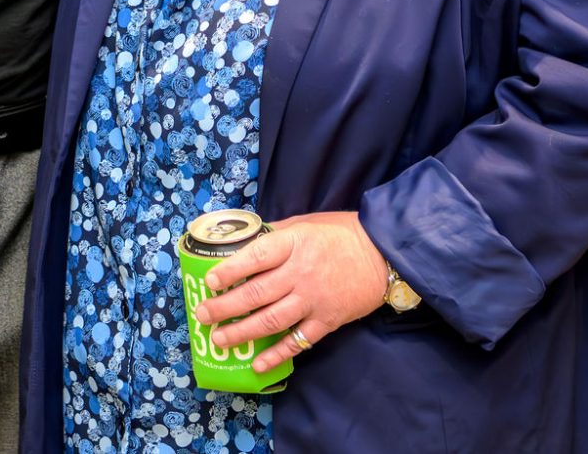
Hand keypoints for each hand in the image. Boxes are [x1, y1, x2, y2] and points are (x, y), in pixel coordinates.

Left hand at [195, 211, 386, 373]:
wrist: (384, 253)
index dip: (231, 270)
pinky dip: (277, 355)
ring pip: (271, 320)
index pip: (256, 257)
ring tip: (219, 340)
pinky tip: (258, 364)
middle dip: (226, 307)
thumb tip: (245, 242)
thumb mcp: (306, 223)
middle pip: (257, 293)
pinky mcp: (327, 321)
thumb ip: (277, 234)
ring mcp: (314, 300)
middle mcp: (301, 273)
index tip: (210, 281)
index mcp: (295, 243)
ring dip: (242, 333)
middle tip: (203, 316)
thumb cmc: (342, 234)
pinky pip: (298, 341)